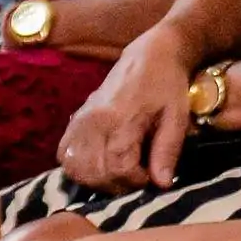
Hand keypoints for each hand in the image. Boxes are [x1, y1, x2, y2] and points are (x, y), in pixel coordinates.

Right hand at [60, 33, 193, 188]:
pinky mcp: (75, 118)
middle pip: (93, 171)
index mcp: (120, 117)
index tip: (149, 174)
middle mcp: (93, 119)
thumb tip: (161, 184)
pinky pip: (64, 153)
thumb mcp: (176, 117)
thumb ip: (167, 150)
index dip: (134, 180)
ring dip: (96, 179)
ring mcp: (80, 119)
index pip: (116, 166)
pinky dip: (78, 166)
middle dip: (117, 184)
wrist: (150, 55)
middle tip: (136, 175)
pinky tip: (99, 164)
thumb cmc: (167, 85)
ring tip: (118, 172)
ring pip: (74, 166)